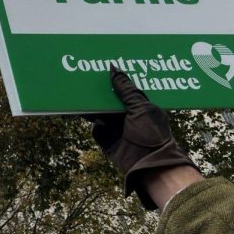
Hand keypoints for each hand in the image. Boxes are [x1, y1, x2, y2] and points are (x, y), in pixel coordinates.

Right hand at [88, 66, 197, 208]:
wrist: (149, 164)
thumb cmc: (151, 134)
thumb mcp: (140, 107)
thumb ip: (126, 89)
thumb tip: (114, 68)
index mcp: (138, 106)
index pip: (123, 89)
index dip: (112, 81)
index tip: (100, 70)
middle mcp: (127, 116)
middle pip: (108, 101)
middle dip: (98, 94)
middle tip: (85, 82)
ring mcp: (116, 128)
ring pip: (99, 114)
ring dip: (91, 108)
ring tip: (81, 99)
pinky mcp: (108, 140)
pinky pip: (96, 129)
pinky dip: (94, 126)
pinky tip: (91, 120)